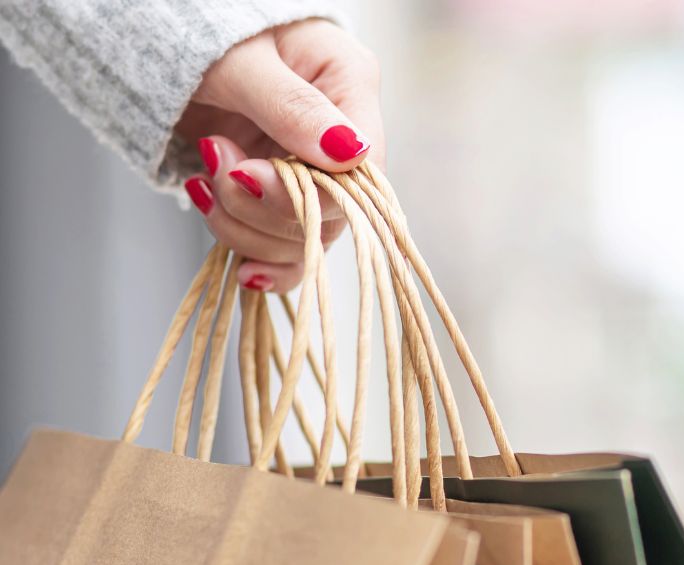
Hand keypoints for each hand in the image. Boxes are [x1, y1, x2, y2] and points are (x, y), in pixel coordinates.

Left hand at [177, 19, 383, 292]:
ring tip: (204, 176)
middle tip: (215, 158)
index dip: (310, 193)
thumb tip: (347, 155)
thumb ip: (292, 107)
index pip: (361, 171)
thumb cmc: (208, 26)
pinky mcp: (282, 202)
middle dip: (261, 207)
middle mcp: (339, 143)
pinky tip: (239, 264)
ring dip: (243, 227)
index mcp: (349, 88)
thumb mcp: (244, 60)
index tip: (249, 173)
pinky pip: (284, 253)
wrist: (169, 42)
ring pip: (301, 241)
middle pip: (329, 215)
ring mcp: (312, 177)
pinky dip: (255, 257)